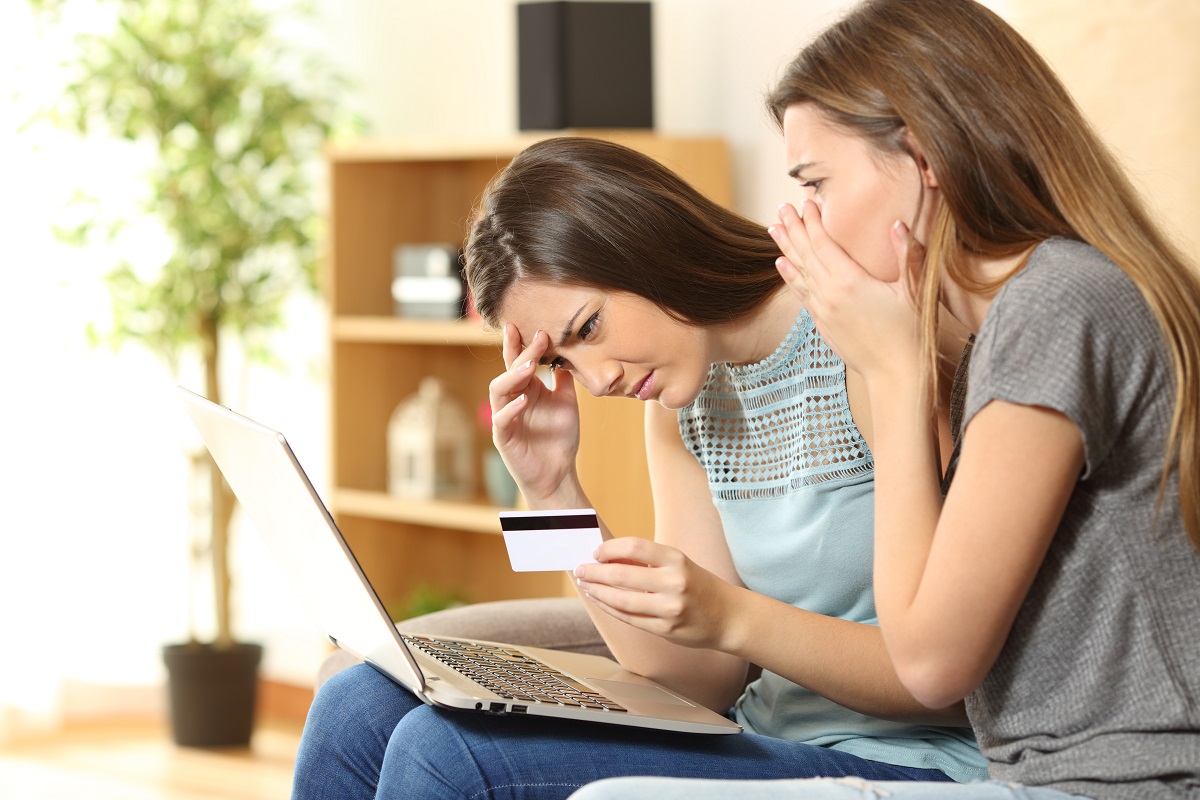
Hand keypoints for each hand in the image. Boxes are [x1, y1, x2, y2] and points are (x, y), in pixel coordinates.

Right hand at [489, 324, 582, 504]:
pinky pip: (501, 420)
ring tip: (530, 366)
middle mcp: (512, 399)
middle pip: (509, 370)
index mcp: (525, 389)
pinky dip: (511, 409)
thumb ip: (564, 379)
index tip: (534, 326)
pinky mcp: (504, 438)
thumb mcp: (567, 402)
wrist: (558, 472)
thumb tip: (568, 352)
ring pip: (498, 390)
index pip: (518, 361)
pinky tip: (524, 400)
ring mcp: (505, 417)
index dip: (522, 344)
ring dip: (513, 376)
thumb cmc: (559, 438)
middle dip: (521, 352)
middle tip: (538, 337)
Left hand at [574, 537, 735, 649]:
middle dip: (595, 572)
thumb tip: (606, 558)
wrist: (728, 616)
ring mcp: (670, 609)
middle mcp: (674, 583)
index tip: (596, 552)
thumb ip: (646, 562)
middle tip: (580, 570)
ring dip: (598, 592)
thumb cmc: (698, 585)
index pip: (634, 547)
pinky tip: (600, 601)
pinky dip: (610, 608)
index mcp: (677, 560)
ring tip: (586, 585)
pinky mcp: (666, 629)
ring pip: (622, 600)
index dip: (609, 549)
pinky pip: (629, 618)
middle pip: (622, 575)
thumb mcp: (678, 564)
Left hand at [769, 201, 923, 384]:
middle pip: (806, 255)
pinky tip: (781, 264)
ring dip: (786, 249)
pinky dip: (790, 276)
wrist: (895, 374)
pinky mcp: (822, 324)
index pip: (824, 244)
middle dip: (793, 229)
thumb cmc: (910, 332)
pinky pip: (801, 294)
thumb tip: (898, 224)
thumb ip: (906, 255)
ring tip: (774, 228)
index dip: (814, 222)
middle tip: (781, 208)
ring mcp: (823, 311)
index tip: (806, 202)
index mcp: (850, 282)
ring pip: (799, 273)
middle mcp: (829, 295)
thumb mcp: (914, 291)